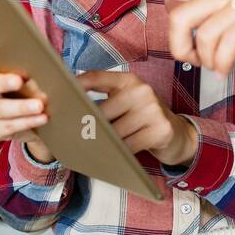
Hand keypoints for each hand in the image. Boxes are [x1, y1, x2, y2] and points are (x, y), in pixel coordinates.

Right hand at [0, 44, 51, 162]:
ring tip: (40, 105)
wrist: (38, 112)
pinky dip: (26, 122)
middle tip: (19, 80)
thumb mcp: (35, 68)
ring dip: (20, 107)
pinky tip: (41, 118)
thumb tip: (45, 66)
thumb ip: (35, 63)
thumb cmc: (35, 81)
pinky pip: (6, 127)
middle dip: (2, 82)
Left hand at [74, 69, 196, 166]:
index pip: (95, 78)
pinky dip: (118, 153)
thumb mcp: (126, 102)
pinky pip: (129, 146)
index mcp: (129, 80)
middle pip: (102, 111)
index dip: (75, 86)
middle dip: (88, 127)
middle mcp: (142, 91)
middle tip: (75, 137)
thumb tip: (70, 110)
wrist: (176, 133)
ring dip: (103, 144)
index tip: (58, 97)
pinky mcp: (161, 129)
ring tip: (94, 148)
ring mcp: (153, 109)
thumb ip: (104, 101)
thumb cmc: (143, 119)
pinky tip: (115, 155)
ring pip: (114, 132)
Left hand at [106, 0, 234, 73]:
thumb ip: (213, 23)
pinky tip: (229, 66)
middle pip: (178, 17)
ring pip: (202, 35)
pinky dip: (223, 63)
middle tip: (194, 61)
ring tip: (219, 65)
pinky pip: (226, 44)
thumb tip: (191, 41)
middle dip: (178, 47)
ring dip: (206, 60)